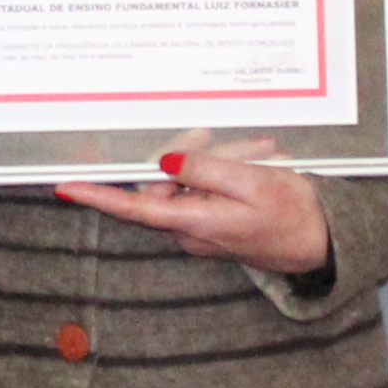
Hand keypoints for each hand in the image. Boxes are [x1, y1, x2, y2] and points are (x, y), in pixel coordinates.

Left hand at [52, 135, 328, 272]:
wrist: (321, 243)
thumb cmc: (292, 215)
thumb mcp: (253, 183)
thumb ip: (205, 171)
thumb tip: (165, 163)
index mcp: (194, 222)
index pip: (133, 207)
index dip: (97, 196)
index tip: (65, 186)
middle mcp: (189, 228)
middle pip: (169, 180)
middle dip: (200, 154)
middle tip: (248, 145)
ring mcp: (199, 226)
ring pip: (190, 179)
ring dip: (222, 160)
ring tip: (263, 152)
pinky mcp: (211, 220)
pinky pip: (206, 188)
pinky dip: (228, 170)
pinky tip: (258, 159)